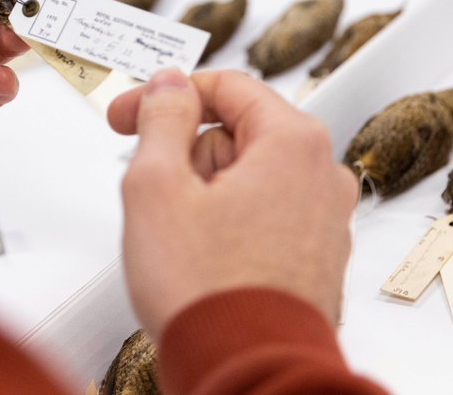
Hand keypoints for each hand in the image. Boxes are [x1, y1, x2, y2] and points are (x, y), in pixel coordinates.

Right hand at [107, 69, 357, 338]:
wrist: (245, 372)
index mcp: (293, 142)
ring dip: (204, 193)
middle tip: (155, 192)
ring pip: (247, 177)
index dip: (165, 95)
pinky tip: (202, 259)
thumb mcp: (157, 184)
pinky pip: (262, 217)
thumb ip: (162, 119)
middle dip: (187, 154)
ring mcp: (324, 220)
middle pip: (238, 132)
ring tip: (179, 236)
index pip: (226, 85)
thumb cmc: (209, 290)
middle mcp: (322, 175)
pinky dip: (227, 225)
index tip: (129, 115)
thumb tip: (169, 85)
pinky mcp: (315, 258)